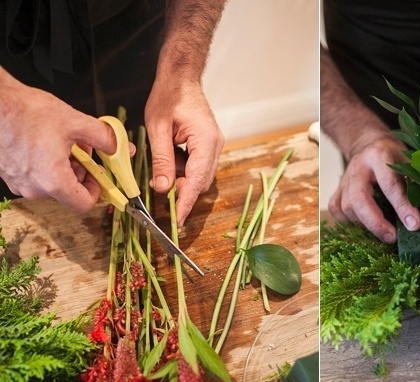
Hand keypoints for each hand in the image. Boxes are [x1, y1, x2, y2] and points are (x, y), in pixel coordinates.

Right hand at [0, 70, 115, 211]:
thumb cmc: (26, 112)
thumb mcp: (76, 122)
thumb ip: (106, 139)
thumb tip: (122, 148)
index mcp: (52, 181)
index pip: (83, 204)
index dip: (97, 189)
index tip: (99, 175)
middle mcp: (32, 187)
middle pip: (68, 191)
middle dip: (81, 171)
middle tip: (83, 149)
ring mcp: (17, 182)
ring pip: (51, 182)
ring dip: (63, 165)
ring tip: (62, 141)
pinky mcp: (8, 173)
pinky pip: (34, 175)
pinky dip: (45, 163)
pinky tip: (45, 141)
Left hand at [144, 78, 222, 226]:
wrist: (181, 77)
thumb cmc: (169, 96)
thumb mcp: (158, 129)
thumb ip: (162, 160)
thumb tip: (163, 188)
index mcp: (205, 141)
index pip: (197, 181)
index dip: (187, 202)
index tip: (178, 220)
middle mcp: (215, 145)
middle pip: (202, 181)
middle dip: (183, 191)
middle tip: (162, 194)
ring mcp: (214, 144)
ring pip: (201, 175)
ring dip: (182, 179)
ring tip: (163, 171)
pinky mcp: (209, 143)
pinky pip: (199, 165)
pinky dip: (185, 169)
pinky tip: (171, 161)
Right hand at [328, 131, 419, 243]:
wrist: (368, 143)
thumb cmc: (394, 155)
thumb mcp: (409, 162)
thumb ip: (417, 182)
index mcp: (379, 156)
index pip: (390, 184)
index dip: (403, 207)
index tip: (414, 225)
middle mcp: (358, 167)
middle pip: (358, 199)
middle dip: (375, 222)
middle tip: (392, 237)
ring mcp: (344, 179)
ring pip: (346, 207)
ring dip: (365, 225)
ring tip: (384, 233)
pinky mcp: (337, 189)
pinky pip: (336, 209)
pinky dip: (349, 222)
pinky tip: (364, 225)